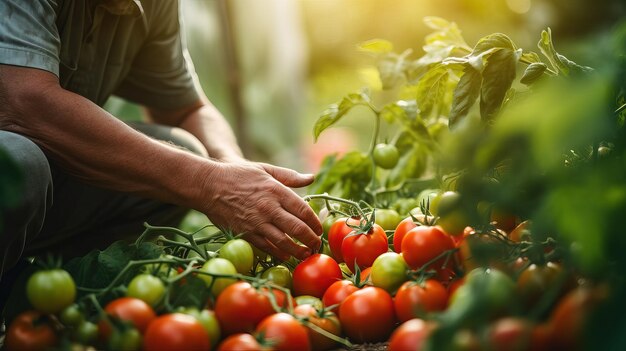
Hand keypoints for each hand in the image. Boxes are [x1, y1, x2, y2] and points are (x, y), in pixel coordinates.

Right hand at [199, 160, 321, 260]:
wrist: (208, 186)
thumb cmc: (238, 175)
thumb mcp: (265, 170)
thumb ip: (289, 176)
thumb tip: (311, 177)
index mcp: (276, 191)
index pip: (304, 210)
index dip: (315, 223)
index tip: (319, 229)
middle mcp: (268, 208)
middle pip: (298, 229)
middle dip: (311, 240)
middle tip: (317, 245)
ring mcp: (256, 223)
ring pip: (284, 242)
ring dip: (298, 251)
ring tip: (305, 254)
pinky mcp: (245, 233)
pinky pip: (266, 247)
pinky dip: (279, 254)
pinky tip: (286, 256)